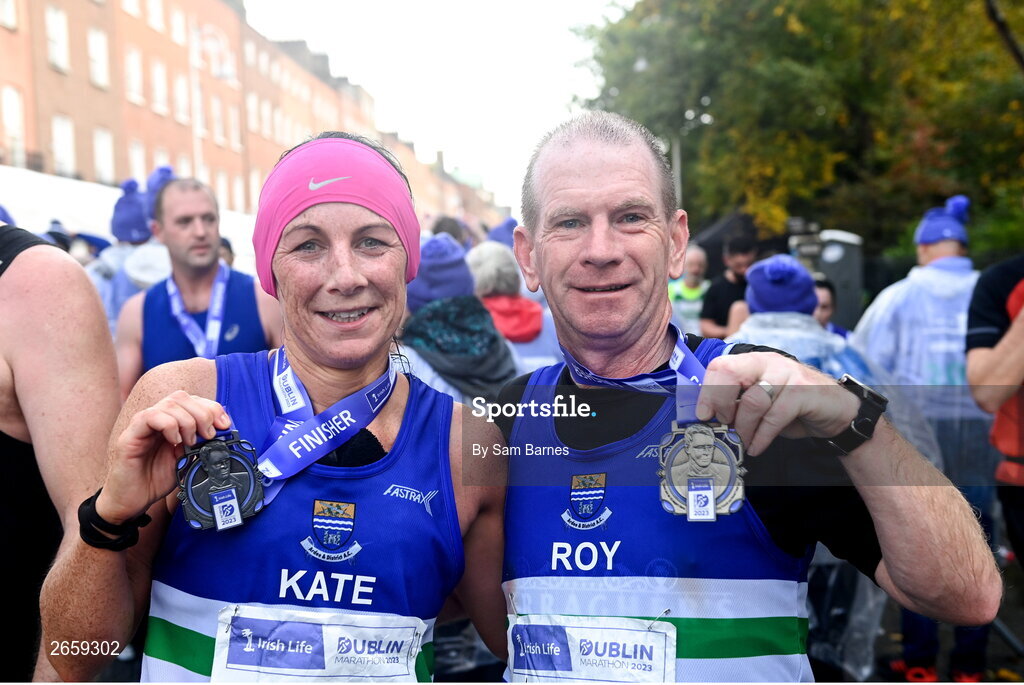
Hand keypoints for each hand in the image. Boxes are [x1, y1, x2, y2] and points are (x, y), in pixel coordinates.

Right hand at [97, 391, 231, 523]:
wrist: (132, 501)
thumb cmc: (155, 479)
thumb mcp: (187, 459)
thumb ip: (200, 444)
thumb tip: (221, 434)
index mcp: (171, 422)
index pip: (192, 400)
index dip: (212, 408)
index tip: (224, 426)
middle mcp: (156, 419)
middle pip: (182, 397)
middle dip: (203, 413)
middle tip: (208, 435)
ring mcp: (142, 425)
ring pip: (169, 404)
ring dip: (188, 422)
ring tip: (189, 443)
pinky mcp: (130, 435)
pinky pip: (150, 417)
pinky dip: (169, 426)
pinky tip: (174, 442)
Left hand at [695, 352, 857, 454]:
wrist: (835, 411)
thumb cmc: (791, 406)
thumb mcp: (760, 401)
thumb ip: (737, 403)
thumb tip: (708, 418)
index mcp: (752, 362)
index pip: (720, 366)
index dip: (706, 391)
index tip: (703, 414)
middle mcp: (768, 362)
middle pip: (730, 374)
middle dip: (721, 404)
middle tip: (724, 425)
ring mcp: (787, 374)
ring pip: (753, 400)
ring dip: (743, 428)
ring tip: (743, 442)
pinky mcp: (803, 391)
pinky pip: (775, 416)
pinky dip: (762, 436)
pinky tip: (757, 446)